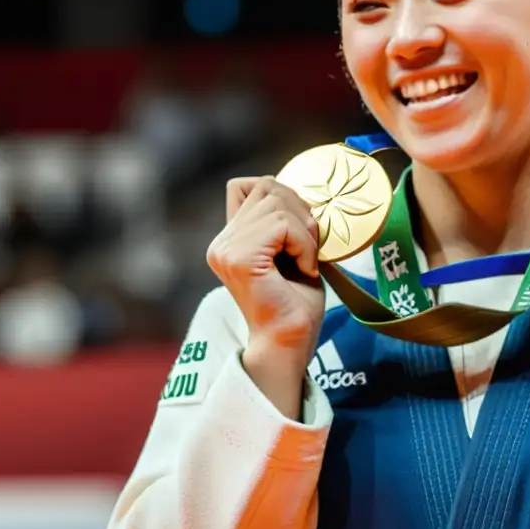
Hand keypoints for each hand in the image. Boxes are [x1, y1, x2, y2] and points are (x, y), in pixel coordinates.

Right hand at [207, 177, 325, 356]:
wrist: (289, 343)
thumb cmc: (295, 302)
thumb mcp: (288, 250)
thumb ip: (280, 221)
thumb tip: (290, 190)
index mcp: (229, 240)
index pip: (246, 186)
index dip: (280, 196)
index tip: (298, 231)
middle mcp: (221, 242)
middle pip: (266, 187)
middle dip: (299, 211)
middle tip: (308, 249)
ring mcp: (227, 249)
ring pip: (277, 203)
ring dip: (305, 231)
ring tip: (304, 262)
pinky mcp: (240, 258)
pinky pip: (283, 225)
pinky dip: (304, 244)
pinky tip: (304, 269)